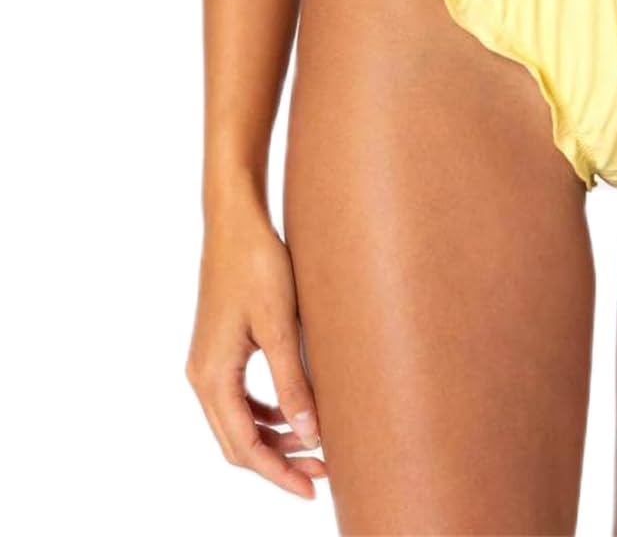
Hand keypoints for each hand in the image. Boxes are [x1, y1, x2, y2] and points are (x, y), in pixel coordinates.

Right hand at [186, 195, 324, 499]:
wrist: (236, 220)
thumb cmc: (258, 265)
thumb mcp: (280, 325)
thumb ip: (293, 382)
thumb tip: (310, 434)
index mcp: (212, 377)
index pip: (243, 447)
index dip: (278, 473)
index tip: (313, 488)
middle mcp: (202, 376)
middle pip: (238, 441)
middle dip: (279, 462)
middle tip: (323, 470)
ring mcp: (208, 362)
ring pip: (239, 422)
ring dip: (274, 439)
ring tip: (316, 445)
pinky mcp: (220, 348)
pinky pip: (240, 398)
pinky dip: (267, 413)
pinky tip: (296, 412)